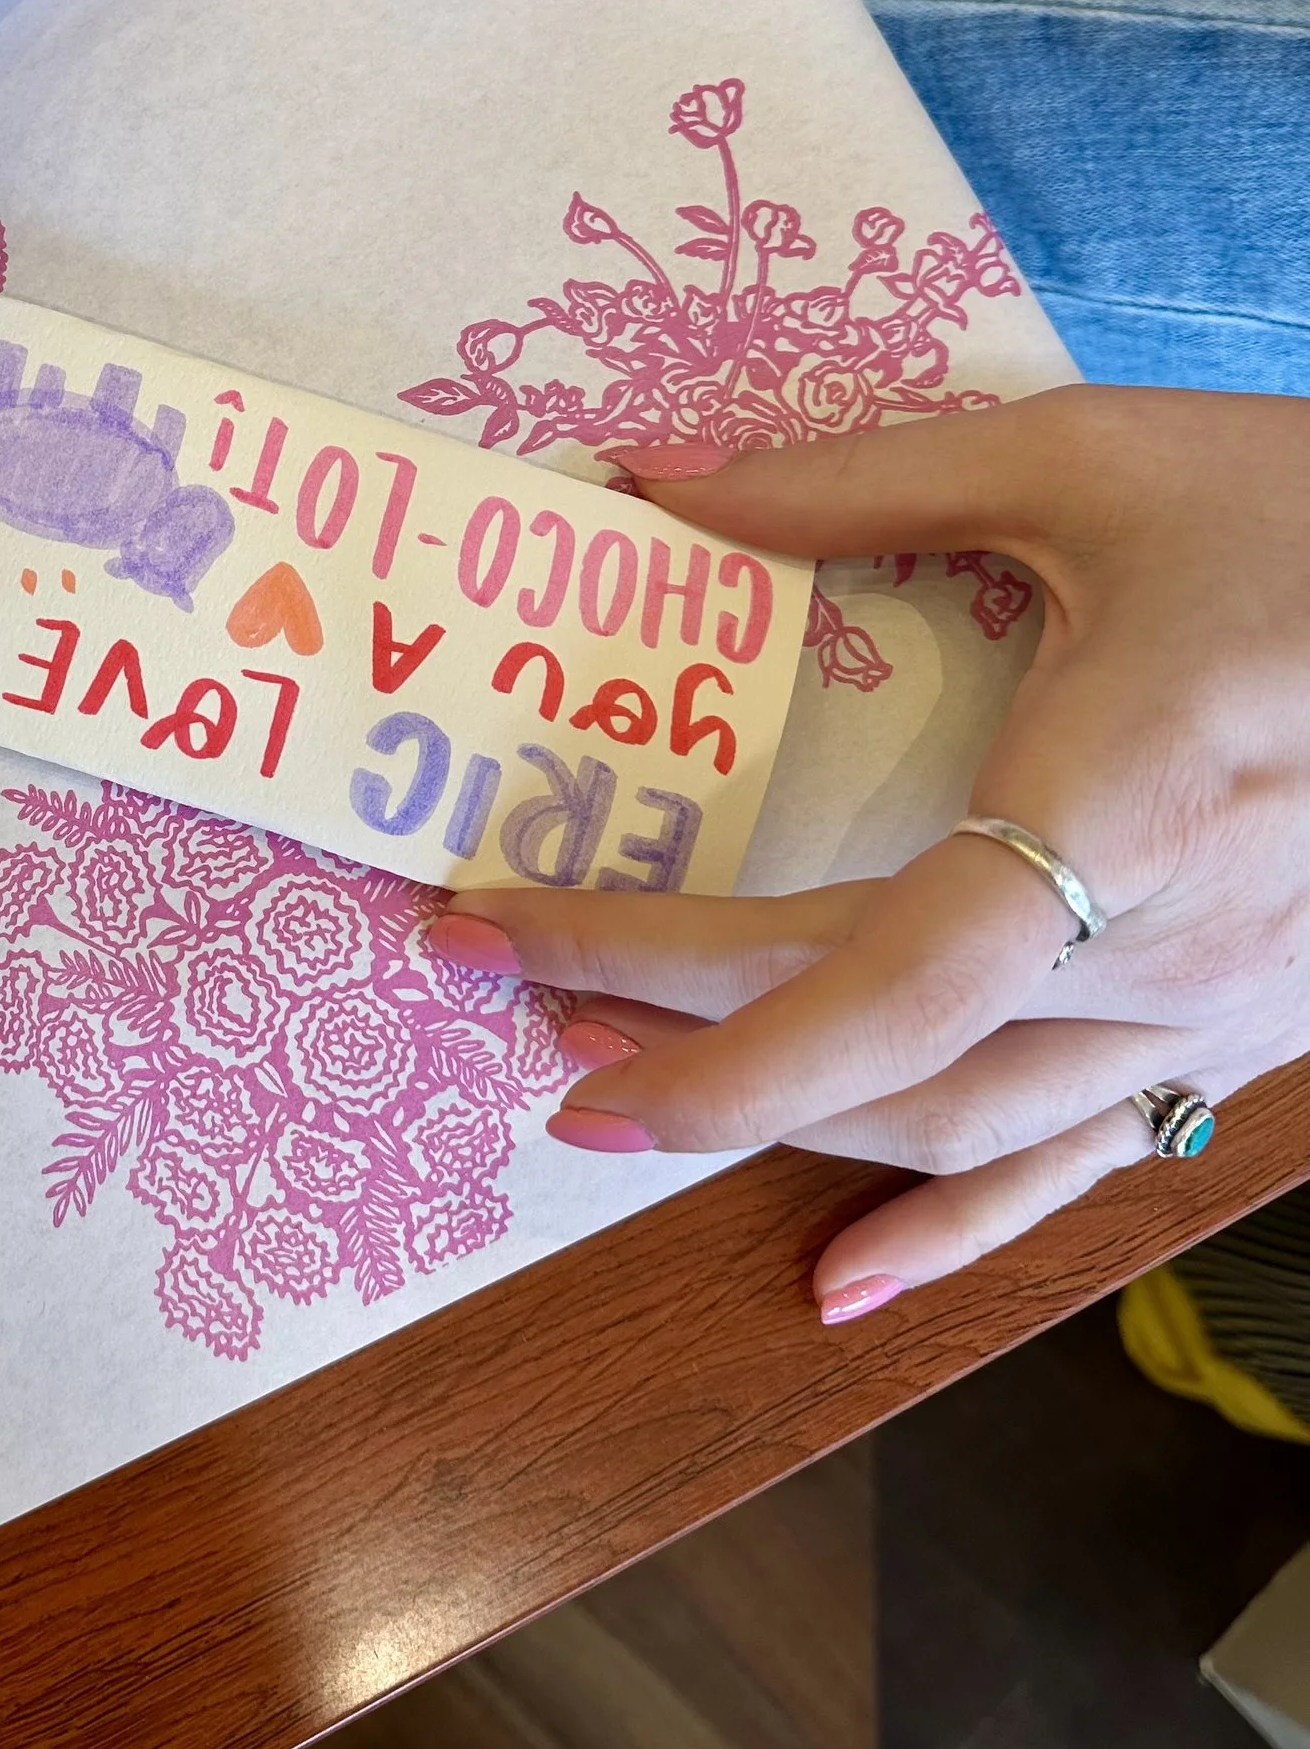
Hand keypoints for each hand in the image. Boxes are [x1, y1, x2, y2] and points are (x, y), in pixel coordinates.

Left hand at [437, 389, 1309, 1319]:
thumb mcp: (1092, 460)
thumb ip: (861, 479)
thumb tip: (657, 480)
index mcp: (1116, 811)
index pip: (863, 967)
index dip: (675, 981)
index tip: (510, 946)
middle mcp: (1162, 955)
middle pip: (880, 1047)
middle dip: (675, 1028)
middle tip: (510, 987)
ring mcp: (1213, 1022)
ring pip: (961, 1125)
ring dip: (780, 1122)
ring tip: (617, 1083)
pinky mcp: (1239, 1037)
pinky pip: (1080, 1164)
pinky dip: (954, 1234)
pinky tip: (841, 1287)